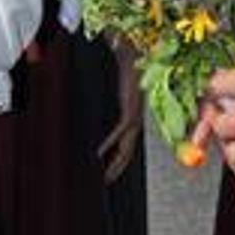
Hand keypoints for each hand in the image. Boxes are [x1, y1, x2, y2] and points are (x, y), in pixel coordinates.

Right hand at [96, 42, 144, 183]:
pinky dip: (109, 143)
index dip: (120, 156)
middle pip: (128, 148)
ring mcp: (134, 114)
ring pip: (126, 145)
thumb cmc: (127, 65)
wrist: (133, 54)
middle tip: (107, 180)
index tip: (108, 167)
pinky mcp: (130, 109)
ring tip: (106, 175)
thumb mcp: (119, 83)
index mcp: (134, 114)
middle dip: (119, 166)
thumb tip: (101, 82)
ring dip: (116, 162)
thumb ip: (113, 89)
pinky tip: (99, 153)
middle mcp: (136, 117)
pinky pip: (119, 131)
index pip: (127, 141)